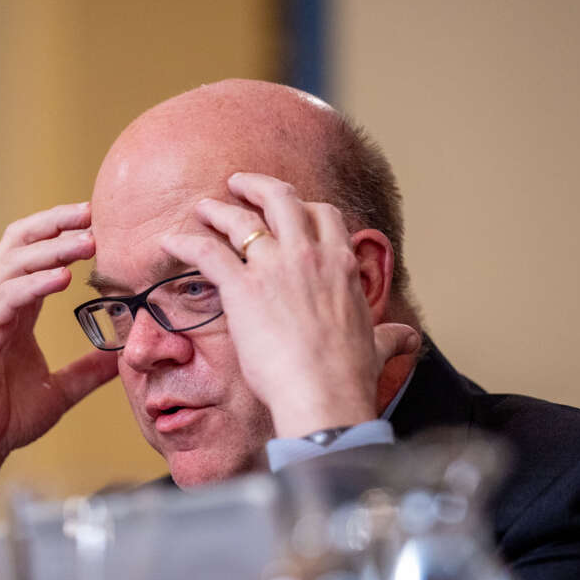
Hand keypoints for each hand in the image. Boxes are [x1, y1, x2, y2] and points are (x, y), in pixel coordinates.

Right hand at [0, 202, 118, 523]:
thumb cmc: (7, 418)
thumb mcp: (62, 390)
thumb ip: (89, 370)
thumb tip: (122, 358)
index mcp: (16, 312)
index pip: (36, 255)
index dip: (62, 234)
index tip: (97, 221)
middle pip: (19, 244)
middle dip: (54, 224)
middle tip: (91, 212)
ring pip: (14, 264)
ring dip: (51, 248)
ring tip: (86, 240)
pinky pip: (6, 298)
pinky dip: (34, 283)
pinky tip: (62, 277)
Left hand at [160, 173, 418, 438]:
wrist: (324, 395)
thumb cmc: (349, 376)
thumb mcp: (378, 346)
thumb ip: (390, 336)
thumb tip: (409, 340)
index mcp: (341, 263)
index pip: (324, 216)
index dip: (304, 207)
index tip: (289, 209)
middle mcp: (308, 255)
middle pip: (281, 200)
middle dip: (258, 186)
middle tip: (239, 184)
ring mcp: (273, 268)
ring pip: (240, 220)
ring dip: (218, 210)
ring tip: (204, 208)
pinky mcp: (242, 288)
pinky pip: (206, 252)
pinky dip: (185, 242)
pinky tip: (170, 240)